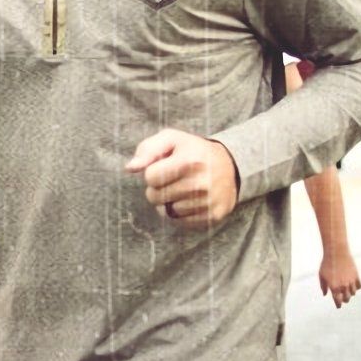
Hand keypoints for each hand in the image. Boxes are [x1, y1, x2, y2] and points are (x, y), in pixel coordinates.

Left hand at [125, 129, 239, 229]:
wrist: (231, 165)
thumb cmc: (193, 151)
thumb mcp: (172, 139)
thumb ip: (147, 150)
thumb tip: (130, 168)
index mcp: (190, 161)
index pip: (150, 177)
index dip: (152, 172)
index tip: (165, 166)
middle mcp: (201, 183)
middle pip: (155, 196)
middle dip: (157, 188)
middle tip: (172, 179)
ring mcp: (207, 201)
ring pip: (166, 211)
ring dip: (167, 201)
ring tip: (182, 188)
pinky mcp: (212, 216)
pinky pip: (179, 222)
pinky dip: (179, 212)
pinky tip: (189, 200)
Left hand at [319, 251, 360, 307]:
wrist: (337, 253)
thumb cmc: (327, 264)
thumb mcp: (321, 275)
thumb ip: (323, 286)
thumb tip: (325, 294)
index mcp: (334, 287)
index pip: (337, 301)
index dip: (338, 305)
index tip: (338, 306)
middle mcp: (343, 286)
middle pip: (346, 299)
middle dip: (344, 300)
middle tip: (342, 299)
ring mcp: (351, 282)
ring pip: (353, 293)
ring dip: (350, 294)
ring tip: (346, 291)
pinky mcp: (356, 276)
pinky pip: (359, 286)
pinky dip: (356, 288)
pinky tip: (353, 286)